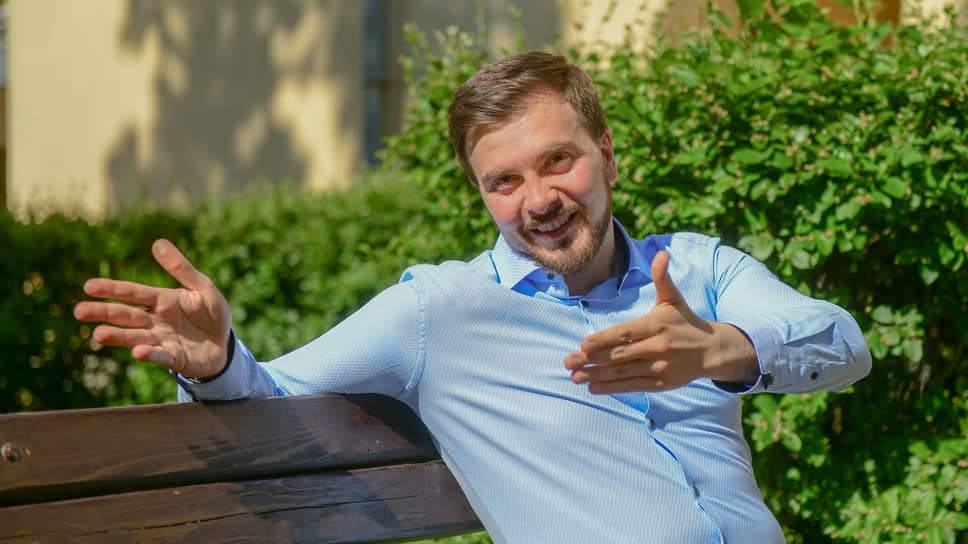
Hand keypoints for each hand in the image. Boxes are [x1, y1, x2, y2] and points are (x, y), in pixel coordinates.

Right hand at [74, 239, 231, 378]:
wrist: (225, 344)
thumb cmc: (212, 313)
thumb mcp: (202, 287)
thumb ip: (181, 268)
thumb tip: (157, 242)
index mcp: (162, 300)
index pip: (133, 293)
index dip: (112, 289)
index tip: (89, 286)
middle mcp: (157, 320)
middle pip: (126, 315)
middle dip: (104, 312)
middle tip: (79, 311)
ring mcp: (163, 340)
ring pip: (136, 336)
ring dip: (118, 336)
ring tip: (97, 334)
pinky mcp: (174, 358)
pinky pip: (160, 356)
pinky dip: (149, 354)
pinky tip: (137, 351)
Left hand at [564, 250, 758, 392]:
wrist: (712, 350)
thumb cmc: (685, 321)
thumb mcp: (673, 299)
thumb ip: (662, 278)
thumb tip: (661, 254)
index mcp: (656, 325)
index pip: (625, 333)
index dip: (604, 339)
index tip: (584, 344)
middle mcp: (657, 347)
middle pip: (620, 355)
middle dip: (592, 360)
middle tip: (569, 362)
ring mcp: (659, 367)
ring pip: (623, 373)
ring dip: (597, 376)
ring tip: (575, 377)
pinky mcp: (661, 384)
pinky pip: (633, 386)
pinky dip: (612, 388)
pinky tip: (593, 388)